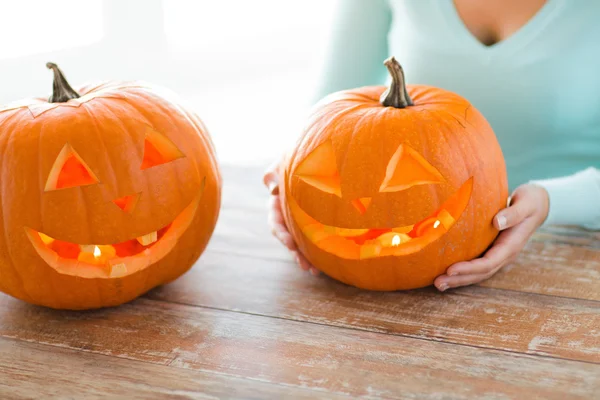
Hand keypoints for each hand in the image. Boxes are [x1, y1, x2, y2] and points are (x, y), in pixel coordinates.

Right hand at [263, 161, 319, 275]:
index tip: (290, 244)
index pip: (276, 222)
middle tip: (304, 264)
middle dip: (295, 252)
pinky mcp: (314, 221)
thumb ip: (275, 174)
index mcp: (277, 203)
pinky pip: (314, 238)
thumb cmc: (299, 156)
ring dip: (305, 257)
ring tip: (314, 271)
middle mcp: (287, 214)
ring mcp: (300, 219)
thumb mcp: (284, 162)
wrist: (319, 154)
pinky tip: (327, 262)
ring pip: (300, 241)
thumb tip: (272, 190)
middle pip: (288, 238)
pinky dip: (318, 250)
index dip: (282, 234)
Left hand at [434, 184, 548, 291]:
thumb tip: (497, 222)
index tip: (451, 269)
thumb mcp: (526, 204)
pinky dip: (462, 271)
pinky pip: (476, 264)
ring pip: (478, 272)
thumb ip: (513, 214)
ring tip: (438, 283)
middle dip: (459, 279)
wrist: (537, 204)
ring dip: (458, 279)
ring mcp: (498, 254)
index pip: (489, 262)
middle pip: (481, 273)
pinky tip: (446, 273)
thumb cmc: (531, 202)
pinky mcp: (491, 250)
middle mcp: (504, 254)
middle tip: (438, 283)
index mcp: (511, 246)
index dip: (469, 268)